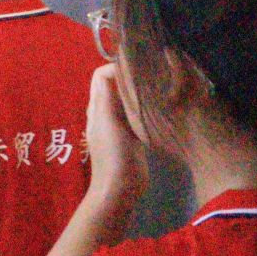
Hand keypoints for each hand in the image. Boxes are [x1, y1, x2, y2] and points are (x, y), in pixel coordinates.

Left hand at [83, 63, 145, 211]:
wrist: (120, 190)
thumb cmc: (114, 156)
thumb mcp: (109, 124)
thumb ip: (106, 98)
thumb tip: (109, 69)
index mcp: (96, 106)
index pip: (101, 76)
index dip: (117, 66)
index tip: (139, 65)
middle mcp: (104, 112)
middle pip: (114, 84)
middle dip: (129, 75)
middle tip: (153, 72)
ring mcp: (118, 124)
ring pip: (125, 98)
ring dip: (137, 90)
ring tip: (159, 85)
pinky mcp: (130, 135)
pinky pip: (135, 113)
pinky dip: (144, 106)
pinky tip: (160, 106)